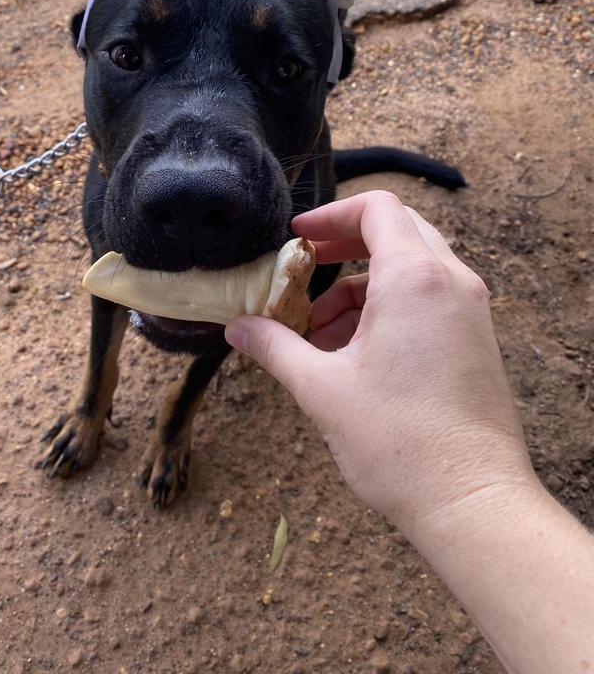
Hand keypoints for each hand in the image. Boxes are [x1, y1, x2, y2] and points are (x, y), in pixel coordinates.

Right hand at [225, 191, 537, 542]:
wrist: (472, 502)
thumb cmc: (400, 443)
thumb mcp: (321, 389)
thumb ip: (275, 347)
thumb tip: (236, 328)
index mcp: (415, 279)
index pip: (377, 209)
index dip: (331, 214)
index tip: (297, 237)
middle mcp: (451, 282)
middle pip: (397, 231)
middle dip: (344, 245)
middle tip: (304, 269)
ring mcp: (470, 311)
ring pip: (412, 268)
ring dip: (362, 285)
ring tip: (318, 332)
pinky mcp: (476, 340)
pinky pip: (429, 299)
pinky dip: (389, 308)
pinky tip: (352, 353)